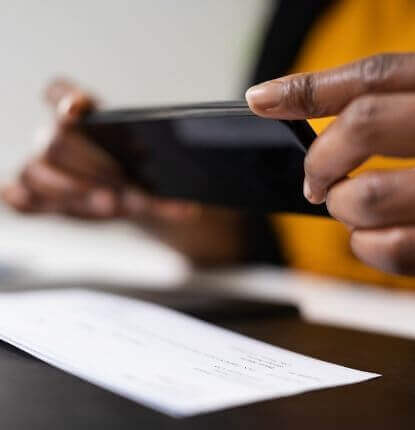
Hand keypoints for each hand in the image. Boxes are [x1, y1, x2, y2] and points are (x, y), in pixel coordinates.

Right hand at [1, 79, 246, 264]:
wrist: (133, 197)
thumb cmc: (146, 172)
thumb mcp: (162, 164)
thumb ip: (180, 160)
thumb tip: (219, 163)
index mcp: (87, 117)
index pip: (59, 92)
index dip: (65, 97)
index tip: (81, 109)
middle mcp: (62, 138)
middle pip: (55, 141)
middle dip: (89, 167)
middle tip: (119, 191)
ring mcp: (48, 169)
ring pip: (37, 171)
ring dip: (75, 191)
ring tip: (112, 204)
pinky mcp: (42, 198)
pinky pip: (18, 196)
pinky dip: (23, 200)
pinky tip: (32, 203)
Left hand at [247, 52, 414, 275]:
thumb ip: (392, 107)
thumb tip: (286, 105)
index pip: (376, 76)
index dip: (307, 89)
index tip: (261, 100)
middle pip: (365, 124)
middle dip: (323, 159)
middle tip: (318, 180)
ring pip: (371, 194)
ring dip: (344, 207)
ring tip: (353, 208)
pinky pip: (395, 249)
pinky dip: (364, 247)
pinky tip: (371, 238)